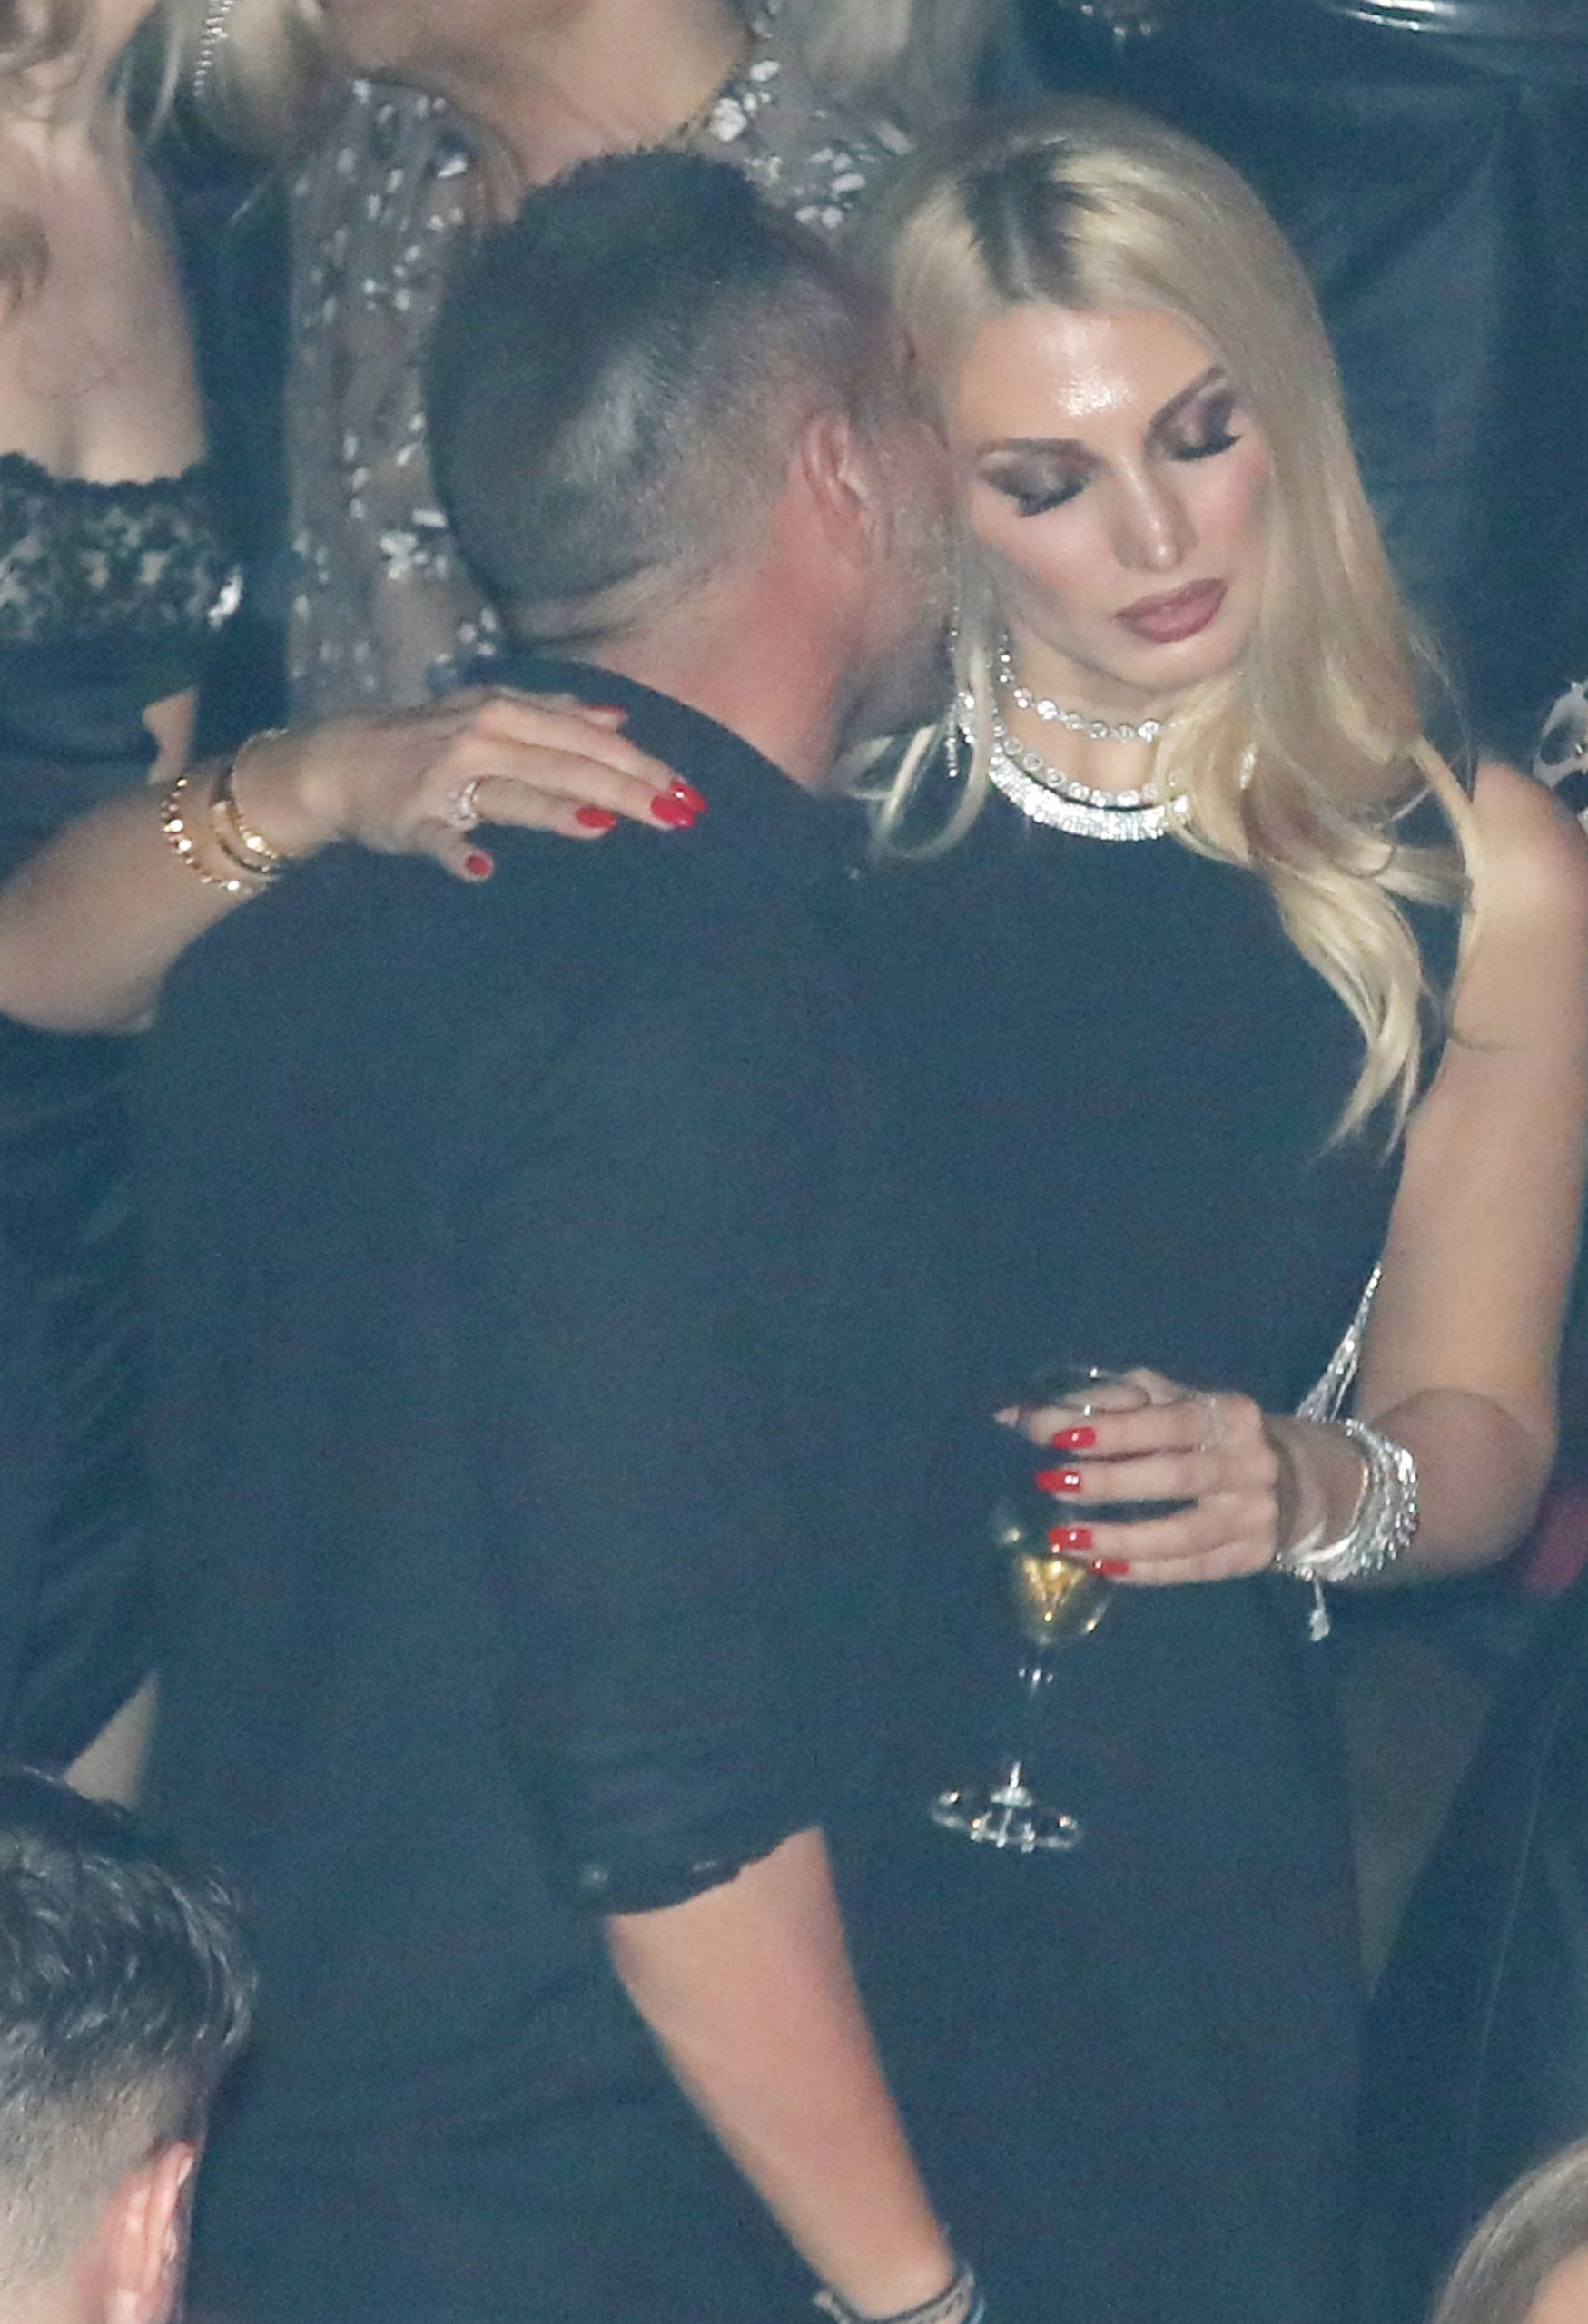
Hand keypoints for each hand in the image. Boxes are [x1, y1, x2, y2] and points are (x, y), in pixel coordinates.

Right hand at [233, 690, 696, 879]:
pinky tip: (479, 868)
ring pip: (512, 792)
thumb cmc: (428, 743)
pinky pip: (436, 838)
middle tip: (678, 815)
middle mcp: (483, 736)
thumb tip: (621, 720)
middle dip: (626, 789)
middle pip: (566, 764)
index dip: (641, 765)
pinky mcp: (411, 818)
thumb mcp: (494, 717)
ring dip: (558, 808)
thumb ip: (556, 719)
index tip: (688, 792)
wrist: (337, 761)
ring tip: (608, 824)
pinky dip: (456, 852)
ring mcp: (446, 779)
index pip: (589, 740)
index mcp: (508, 713)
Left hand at [1008, 1369, 1332, 1586]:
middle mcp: (1250, 1463)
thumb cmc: (1206, 1431)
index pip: (1168, 1420)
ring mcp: (1256, 1514)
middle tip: (1053, 1484)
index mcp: (1229, 1412)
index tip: (1058, 1437)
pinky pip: (1193, 1569)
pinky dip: (1145, 1570)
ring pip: (1184, 1533)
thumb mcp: (1167, 1403)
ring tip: (1065, 1538)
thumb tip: (1017, 1416)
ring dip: (1120, 1538)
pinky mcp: (1253, 1556)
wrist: (1294, 1477)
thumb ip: (1101, 1405)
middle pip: (1176, 1476)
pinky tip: (1102, 1567)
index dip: (1115, 1430)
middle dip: (1111, 1482)